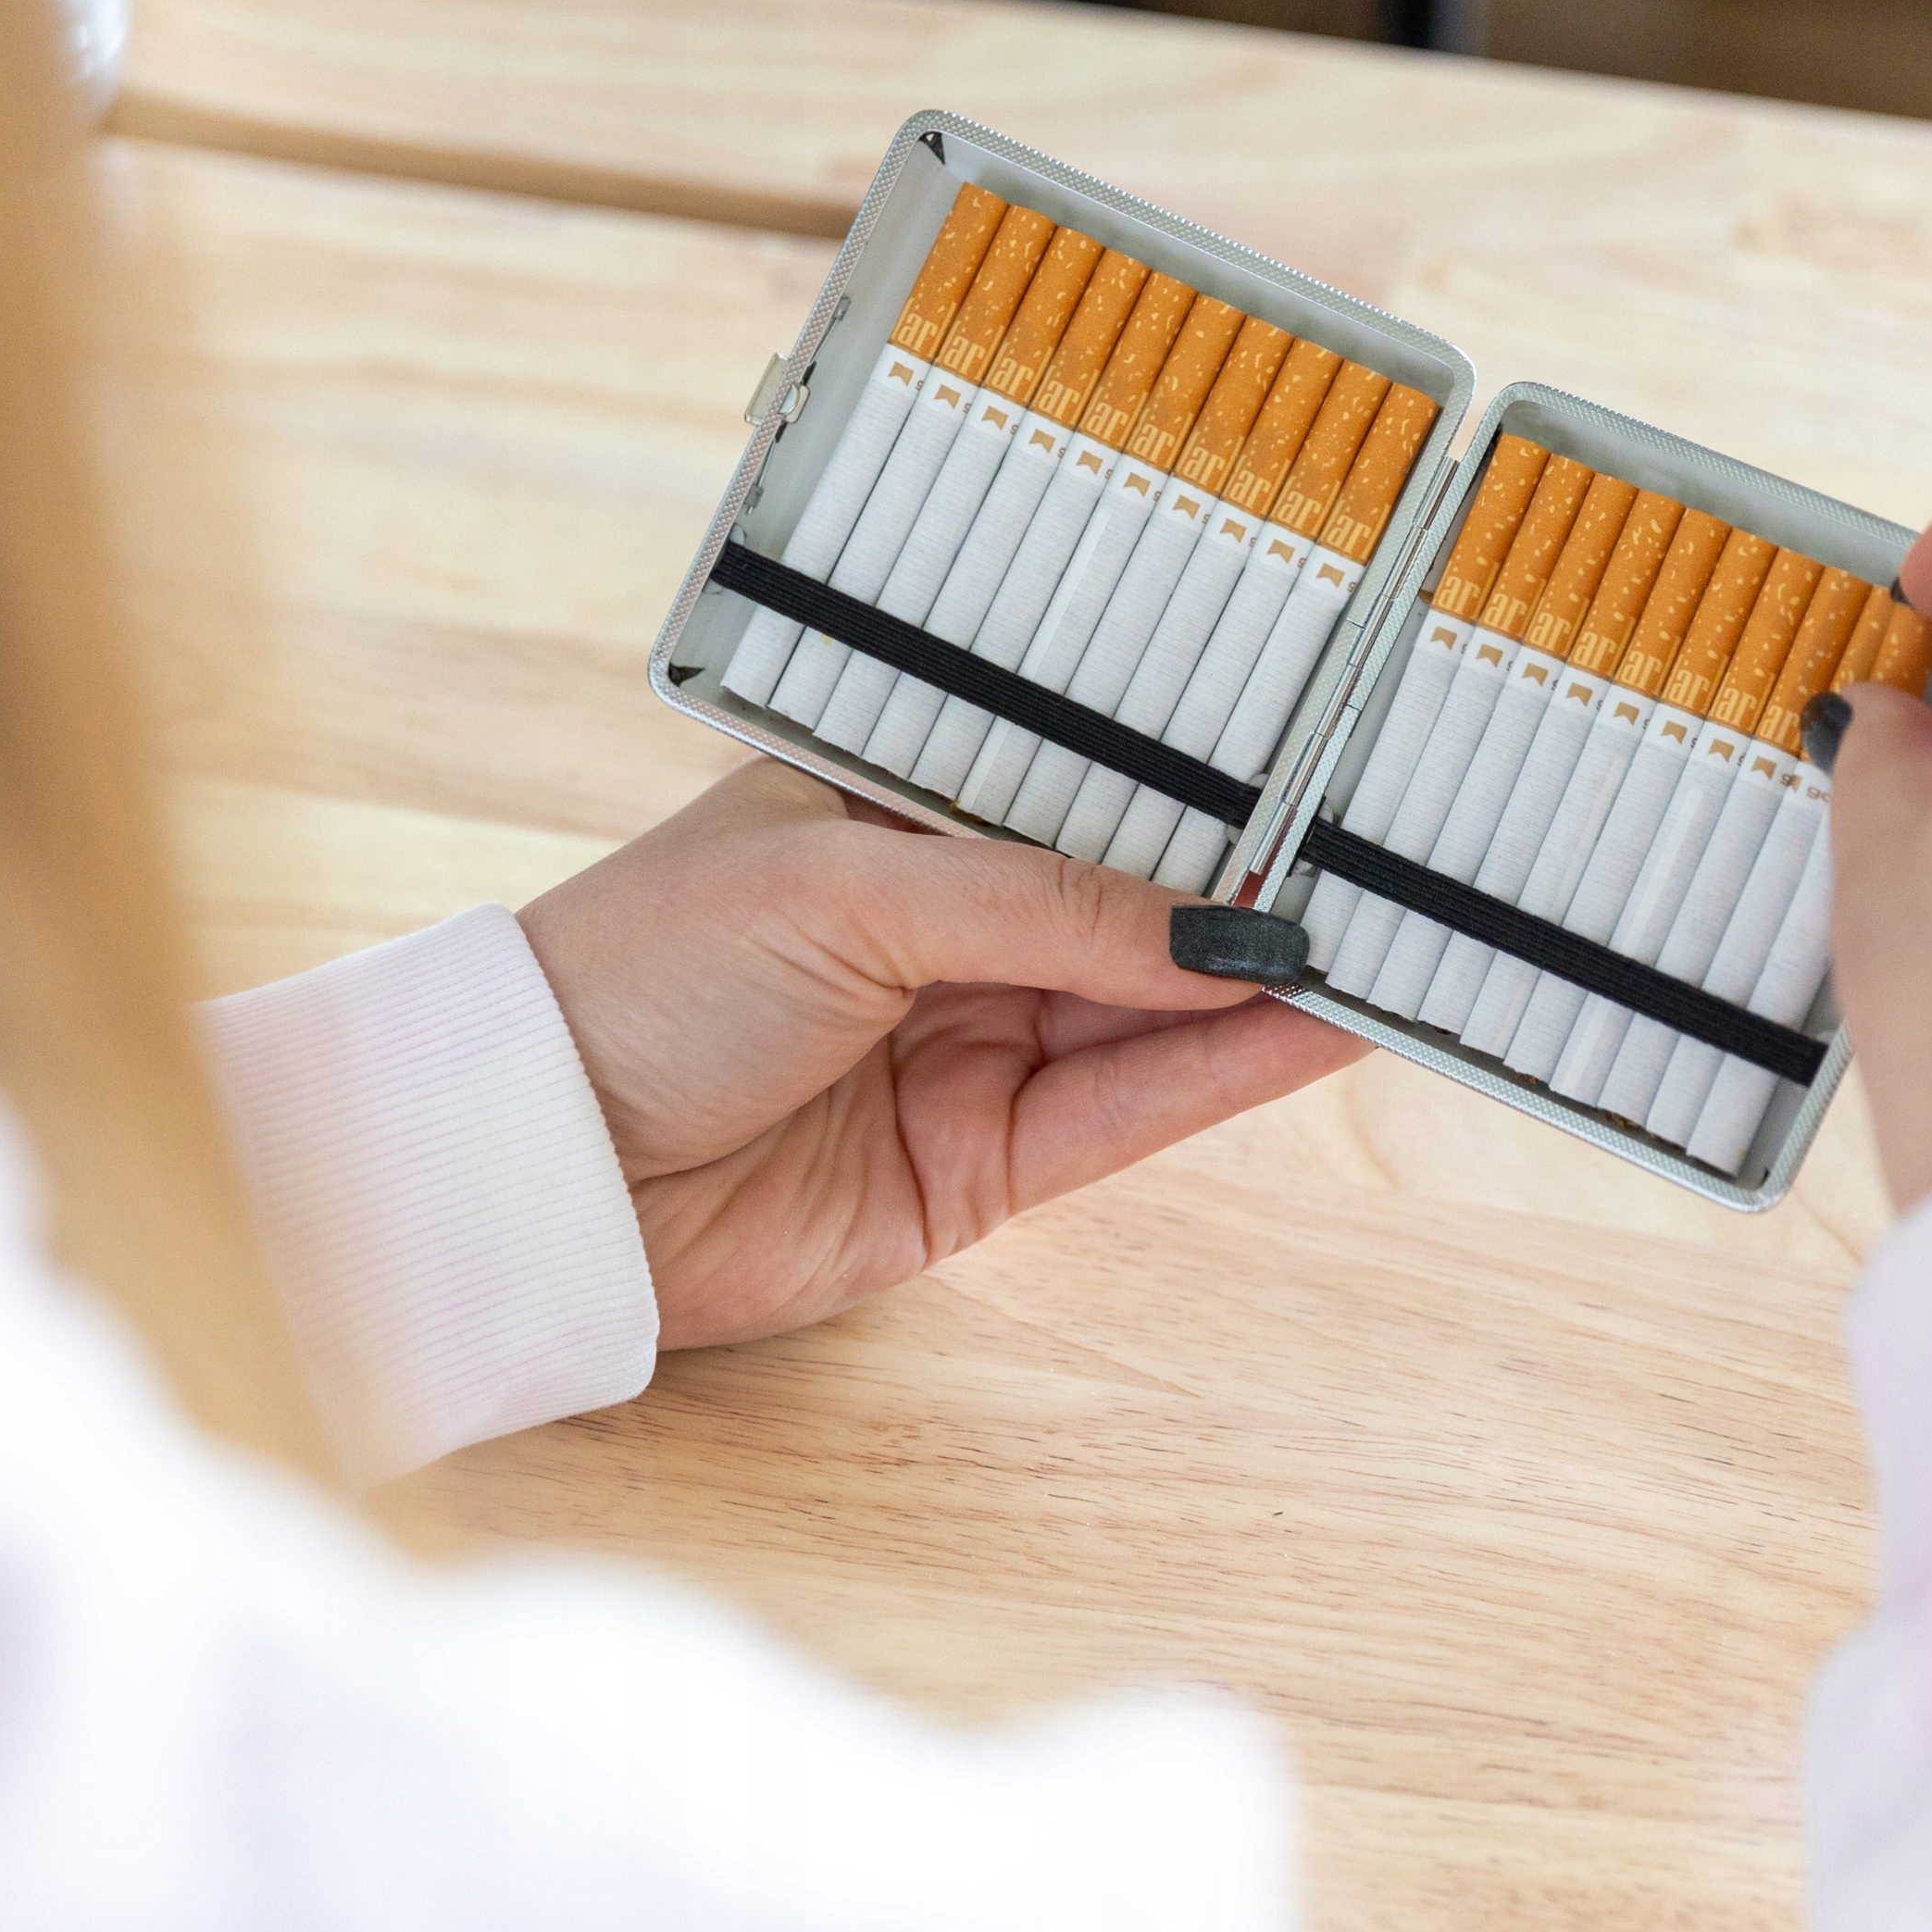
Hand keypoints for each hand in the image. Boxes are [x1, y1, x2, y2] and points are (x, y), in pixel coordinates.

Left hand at [518, 758, 1363, 1347]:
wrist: (535, 1167)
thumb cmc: (646, 972)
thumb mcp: (847, 889)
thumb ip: (1041, 903)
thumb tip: (1219, 920)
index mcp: (891, 814)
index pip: (1072, 787)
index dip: (1185, 782)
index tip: (1307, 764)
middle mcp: (940, 927)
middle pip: (1127, 903)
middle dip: (1246, 885)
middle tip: (1393, 856)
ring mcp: (966, 1045)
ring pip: (1147, 1009)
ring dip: (1262, 982)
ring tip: (1396, 940)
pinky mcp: (980, 1164)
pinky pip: (1124, 1110)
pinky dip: (1221, 1074)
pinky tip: (1315, 1024)